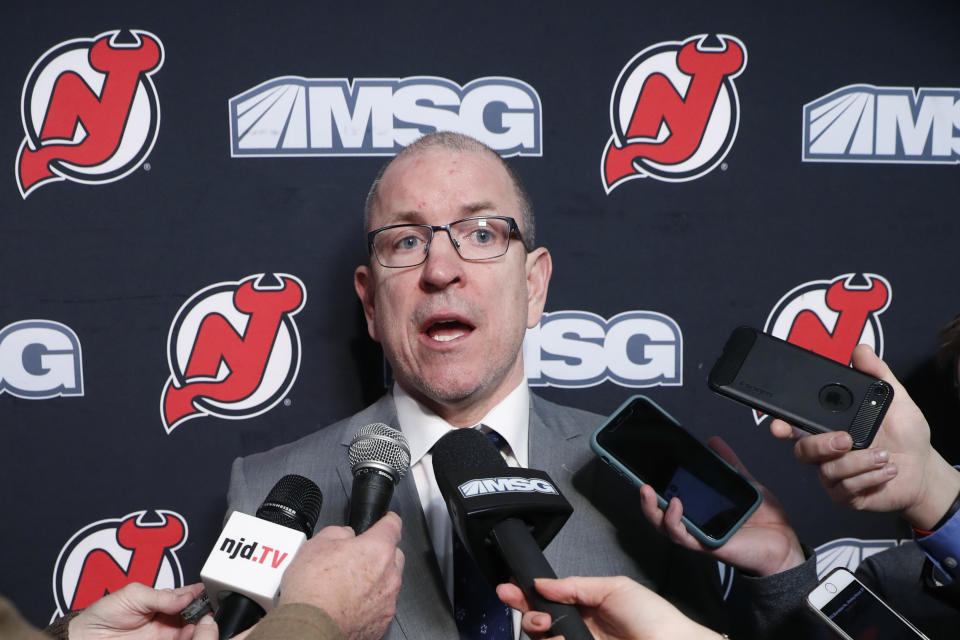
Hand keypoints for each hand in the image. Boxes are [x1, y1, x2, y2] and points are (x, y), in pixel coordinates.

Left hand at [68, 582, 214, 639]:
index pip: (189, 595)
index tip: (212, 593)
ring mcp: (166, 636)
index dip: (202, 594)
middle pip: (196, 614)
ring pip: (192, 631)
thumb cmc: (103, 615)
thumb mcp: (132, 595)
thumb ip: (160, 596)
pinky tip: (192, 635)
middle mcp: (168, 619)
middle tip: (209, 612)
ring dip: (199, 628)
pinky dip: (190, 638)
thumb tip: (186, 596)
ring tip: (202, 625)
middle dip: (205, 612)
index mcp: (163, 601)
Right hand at [277, 511, 403, 639]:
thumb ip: (338, 533)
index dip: (387, 520)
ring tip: (347, 586)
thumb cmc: (312, 591)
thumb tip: (344, 536)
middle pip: (394, 556)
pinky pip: (381, 606)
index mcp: (377, 550)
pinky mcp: (381, 623)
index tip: (386, 520)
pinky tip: (349, 604)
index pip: (393, 525)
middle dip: (380, 553)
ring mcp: (387, 601)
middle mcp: (389, 575)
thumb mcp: (316, 544)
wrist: (310, 628)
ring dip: (375, 580)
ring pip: (388, 582)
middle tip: (357, 558)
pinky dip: (370, 603)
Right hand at [497, 576, 717, 639]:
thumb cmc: (654, 617)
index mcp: (584, 608)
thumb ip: (575, 585)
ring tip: (549, 629)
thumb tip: (542, 583)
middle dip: (526, 613)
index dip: (525, 594)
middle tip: (531, 611)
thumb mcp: (614, 588)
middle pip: (537, 623)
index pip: (547, 600)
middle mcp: (577, 630)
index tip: (509, 588)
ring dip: (537, 631)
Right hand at [639, 436, 804, 576]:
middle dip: (645, 499)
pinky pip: (683, 536)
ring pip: (665, 526)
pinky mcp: (707, 545)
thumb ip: (729, 464)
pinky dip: (675, 520)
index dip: (656, 486)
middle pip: (660, 514)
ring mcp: (700, 535)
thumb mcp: (746, 484)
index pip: (670, 498)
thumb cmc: (766, 522)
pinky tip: (676, 504)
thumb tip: (714, 442)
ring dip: (653, 508)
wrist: (785, 545)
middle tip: (640, 481)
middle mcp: (696, 524)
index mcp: (701, 510)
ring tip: (649, 491)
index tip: (647, 467)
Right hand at [769, 344, 959, 529]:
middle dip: (822, 445)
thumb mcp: (896, 399)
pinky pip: (846, 488)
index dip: (781, 425)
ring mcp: (833, 474)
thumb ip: (878, 373)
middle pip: (802, 450)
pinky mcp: (846, 495)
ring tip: (885, 456)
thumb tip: (860, 349)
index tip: (778, 425)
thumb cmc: (905, 435)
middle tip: (846, 439)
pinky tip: (887, 470)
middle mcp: (825, 451)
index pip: (796, 425)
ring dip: (859, 463)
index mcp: (829, 427)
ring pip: (827, 470)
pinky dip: (870, 477)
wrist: (923, 470)